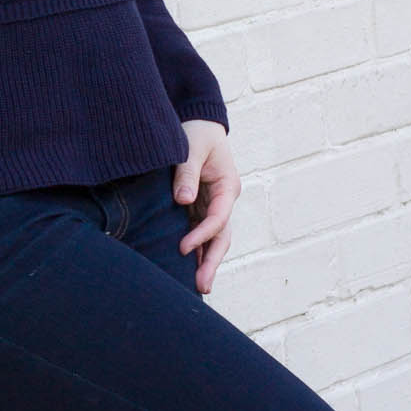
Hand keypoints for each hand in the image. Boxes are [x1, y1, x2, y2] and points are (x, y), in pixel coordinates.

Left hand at [173, 120, 239, 294]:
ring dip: (205, 262)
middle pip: (221, 236)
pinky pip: (199, 234)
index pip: (218, 218)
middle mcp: (223, 200)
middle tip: (202, 287)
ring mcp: (212, 206)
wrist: (198, 122)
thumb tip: (183, 200)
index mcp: (227, 186)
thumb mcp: (192, 147)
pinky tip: (187, 271)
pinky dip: (196, 251)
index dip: (202, 235)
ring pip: (212, 240)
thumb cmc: (196, 131)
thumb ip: (187, 172)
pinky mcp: (198, 208)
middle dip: (211, 261)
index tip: (183, 248)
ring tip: (197, 288)